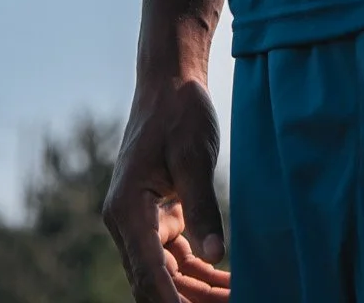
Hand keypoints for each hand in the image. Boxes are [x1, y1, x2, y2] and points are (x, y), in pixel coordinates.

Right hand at [103, 77, 229, 301]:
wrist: (170, 82)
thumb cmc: (180, 112)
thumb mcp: (195, 156)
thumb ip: (203, 206)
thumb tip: (216, 256)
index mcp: (127, 209)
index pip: (148, 271)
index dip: (171, 302)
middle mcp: (127, 223)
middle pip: (156, 281)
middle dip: (189, 302)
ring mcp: (143, 223)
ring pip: (169, 275)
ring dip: (199, 293)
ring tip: (236, 298)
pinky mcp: (159, 219)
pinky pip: (178, 258)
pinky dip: (202, 273)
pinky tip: (228, 284)